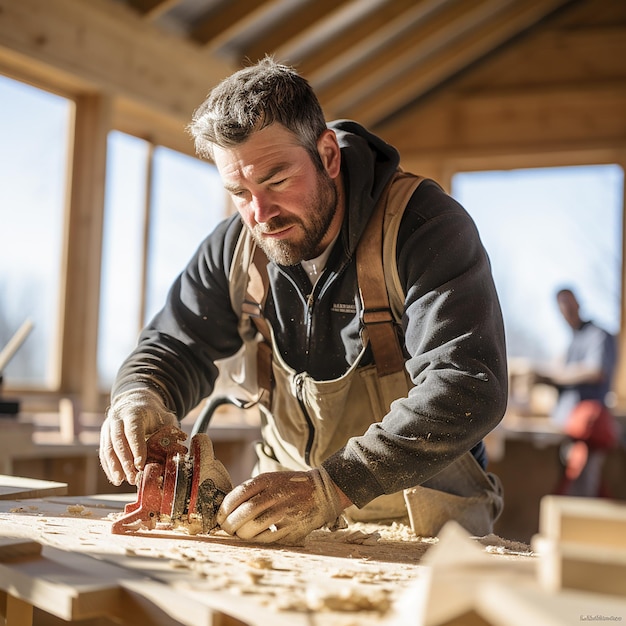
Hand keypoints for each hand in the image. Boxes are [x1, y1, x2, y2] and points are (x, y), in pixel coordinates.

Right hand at [99, 388, 177, 485]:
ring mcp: (108, 428)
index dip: (136, 448)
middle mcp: (117, 419)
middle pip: (118, 441)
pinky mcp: (104, 437)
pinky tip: (116, 478)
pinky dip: (109, 467)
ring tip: (121, 481)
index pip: (133, 431)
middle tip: (132, 477)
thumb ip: (171, 432)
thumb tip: (178, 450)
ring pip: (108, 448)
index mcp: (134, 413)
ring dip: (114, 467)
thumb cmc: (153, 413)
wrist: (135, 402)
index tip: (140, 465)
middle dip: (124, 462)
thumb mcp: (165, 417)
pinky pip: (104, 453)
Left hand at [217, 468, 348, 543]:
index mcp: (268, 480)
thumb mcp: (271, 479)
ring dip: (240, 533)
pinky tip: (253, 537)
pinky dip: (256, 539)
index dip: (224, 508)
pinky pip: (267, 538)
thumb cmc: (290, 486)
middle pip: (244, 512)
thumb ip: (251, 491)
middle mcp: (276, 494)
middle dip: (230, 524)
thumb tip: (226, 509)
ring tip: (238, 533)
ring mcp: (285, 511)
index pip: (238, 494)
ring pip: (253, 528)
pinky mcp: (292, 527)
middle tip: (226, 528)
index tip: (220, 516)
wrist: (321, 491)